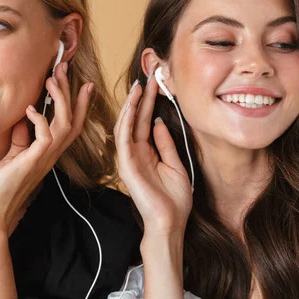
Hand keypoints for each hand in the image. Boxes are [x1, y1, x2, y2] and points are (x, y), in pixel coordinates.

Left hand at [0, 62, 92, 234]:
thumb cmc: (0, 185)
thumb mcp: (14, 154)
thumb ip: (22, 137)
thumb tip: (25, 118)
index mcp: (48, 151)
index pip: (71, 124)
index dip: (79, 103)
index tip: (81, 82)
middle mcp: (51, 154)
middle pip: (73, 119)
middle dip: (70, 91)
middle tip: (63, 68)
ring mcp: (44, 158)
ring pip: (65, 124)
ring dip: (60, 99)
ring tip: (52, 79)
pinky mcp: (32, 161)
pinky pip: (46, 136)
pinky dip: (40, 119)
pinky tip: (31, 108)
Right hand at [114, 74, 192, 237]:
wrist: (170, 222)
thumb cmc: (174, 199)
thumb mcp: (175, 165)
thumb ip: (165, 144)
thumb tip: (158, 122)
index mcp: (146, 152)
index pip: (145, 121)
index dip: (150, 102)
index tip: (157, 83)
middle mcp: (135, 153)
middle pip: (136, 119)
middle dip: (142, 97)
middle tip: (149, 76)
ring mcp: (128, 158)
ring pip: (126, 125)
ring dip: (131, 105)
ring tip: (138, 86)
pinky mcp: (126, 166)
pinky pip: (123, 139)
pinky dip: (126, 121)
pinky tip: (132, 107)